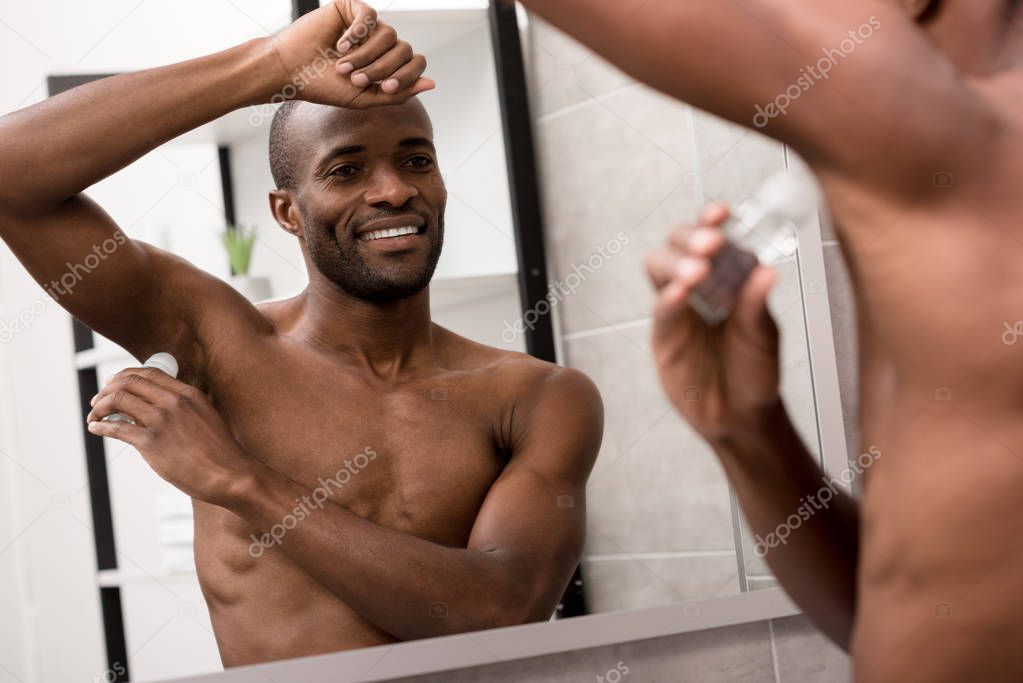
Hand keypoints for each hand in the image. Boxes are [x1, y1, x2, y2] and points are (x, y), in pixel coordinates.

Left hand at [86, 367, 255, 506]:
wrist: (230, 473)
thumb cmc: (220, 451)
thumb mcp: (206, 417)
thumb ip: (185, 407)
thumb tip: (158, 408)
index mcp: (188, 394)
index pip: (148, 373)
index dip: (125, 376)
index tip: (115, 384)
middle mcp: (174, 402)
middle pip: (129, 382)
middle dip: (107, 389)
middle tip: (99, 400)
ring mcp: (162, 421)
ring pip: (119, 400)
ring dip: (100, 406)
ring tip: (95, 415)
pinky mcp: (151, 443)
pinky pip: (117, 428)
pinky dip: (101, 426)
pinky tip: (97, 429)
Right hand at [264, 0, 434, 108]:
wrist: (292, 71)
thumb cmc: (325, 86)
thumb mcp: (365, 97)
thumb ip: (398, 93)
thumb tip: (432, 83)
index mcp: (388, 62)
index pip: (416, 63)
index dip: (406, 76)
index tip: (385, 88)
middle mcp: (381, 42)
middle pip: (404, 49)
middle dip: (382, 68)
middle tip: (355, 79)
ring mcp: (367, 25)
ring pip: (389, 35)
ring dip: (366, 55)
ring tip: (343, 66)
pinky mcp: (351, 9)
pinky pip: (370, 17)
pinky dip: (357, 35)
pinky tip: (340, 46)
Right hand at [645, 204, 780, 442]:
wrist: (740, 416)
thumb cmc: (755, 371)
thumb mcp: (764, 337)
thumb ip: (757, 306)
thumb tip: (766, 271)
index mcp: (724, 277)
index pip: (710, 237)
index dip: (710, 220)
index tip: (721, 213)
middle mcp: (697, 286)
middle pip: (677, 244)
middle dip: (691, 237)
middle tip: (711, 244)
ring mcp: (677, 309)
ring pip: (660, 269)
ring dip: (677, 263)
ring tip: (698, 272)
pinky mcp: (664, 337)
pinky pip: (661, 311)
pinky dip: (669, 299)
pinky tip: (680, 294)